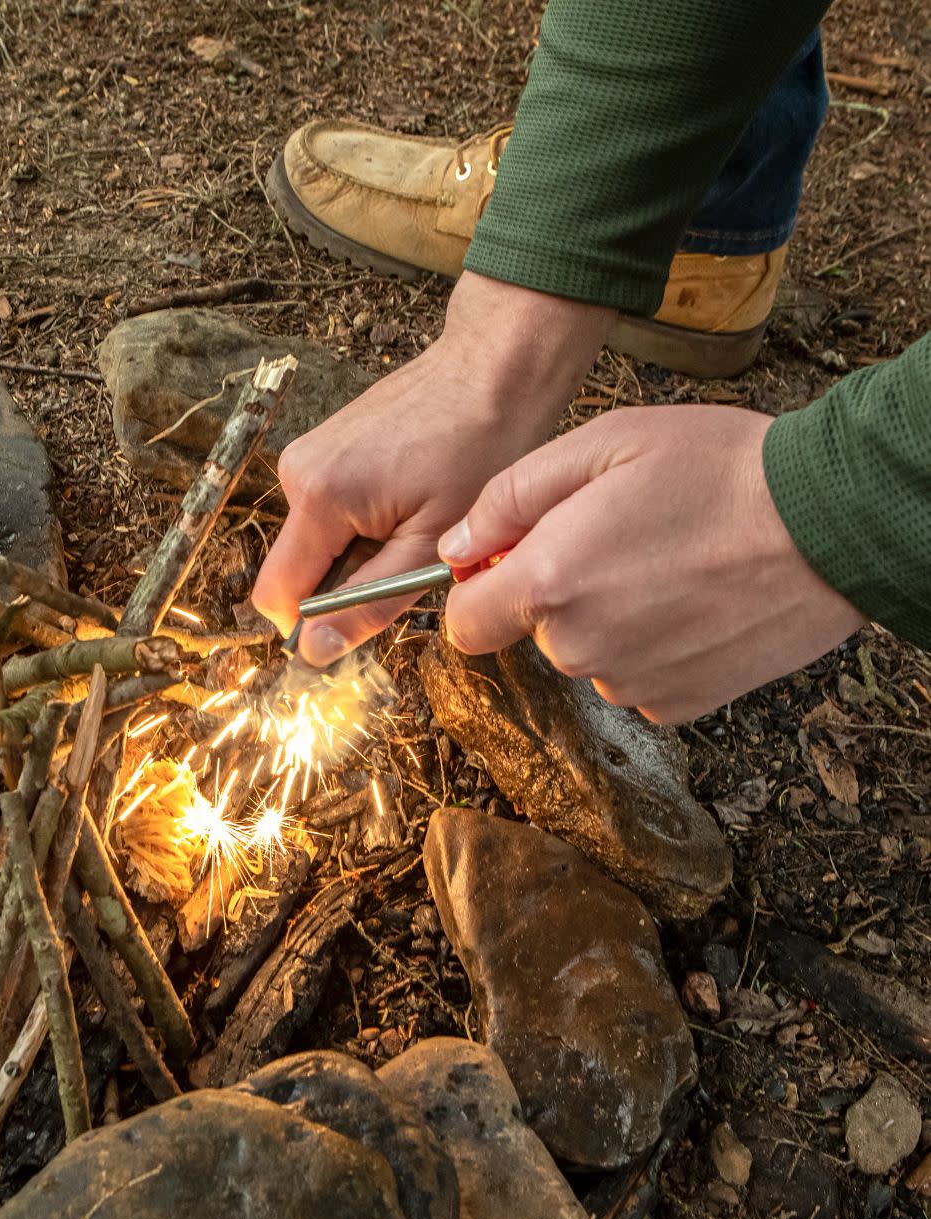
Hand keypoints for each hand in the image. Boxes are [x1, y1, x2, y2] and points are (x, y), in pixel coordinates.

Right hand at [251, 273, 611, 665]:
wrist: (495, 367)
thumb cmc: (480, 447)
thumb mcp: (431, 546)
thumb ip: (368, 604)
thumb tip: (311, 652)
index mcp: (320, 498)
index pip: (277, 596)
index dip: (313, 625)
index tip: (367, 618)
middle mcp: (297, 473)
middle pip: (298, 570)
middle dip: (348, 583)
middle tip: (413, 556)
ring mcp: (307, 454)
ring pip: (316, 543)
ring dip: (362, 553)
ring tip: (419, 520)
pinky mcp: (323, 446)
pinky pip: (328, 513)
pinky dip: (365, 524)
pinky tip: (410, 499)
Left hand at [437, 404, 866, 721]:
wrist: (831, 523)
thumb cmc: (719, 469)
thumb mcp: (603, 444)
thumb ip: (510, 498)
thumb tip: (457, 546)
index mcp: (548, 583)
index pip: (463, 624)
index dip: (480, 590)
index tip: (511, 561)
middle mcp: (580, 648)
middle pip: (533, 634)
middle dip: (556, 593)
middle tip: (619, 538)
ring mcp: (630, 683)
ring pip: (587, 656)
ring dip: (609, 619)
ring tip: (668, 563)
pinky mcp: (679, 704)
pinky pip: (636, 676)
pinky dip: (652, 646)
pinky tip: (693, 600)